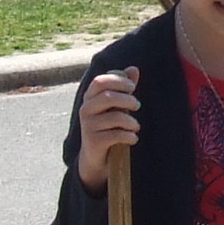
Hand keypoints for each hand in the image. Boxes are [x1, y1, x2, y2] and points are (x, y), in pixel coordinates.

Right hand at [75, 69, 140, 189]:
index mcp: (90, 97)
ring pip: (115, 117)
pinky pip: (116, 135)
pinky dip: (129, 136)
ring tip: (136, 126)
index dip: (118, 80)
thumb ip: (125, 87)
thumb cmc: (108, 125)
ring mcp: (88, 125)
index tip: (132, 87)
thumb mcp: (117, 105)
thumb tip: (134, 69)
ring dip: (131, 122)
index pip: (100, 81)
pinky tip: (133, 138)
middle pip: (108, 97)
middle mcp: (86, 109)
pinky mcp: (93, 141)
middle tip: (137, 106)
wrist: (96, 155)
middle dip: (128, 99)